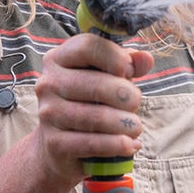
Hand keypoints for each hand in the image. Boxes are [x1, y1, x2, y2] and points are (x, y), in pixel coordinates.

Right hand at [32, 32, 155, 181]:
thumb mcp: (109, 78)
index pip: (88, 46)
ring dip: (126, 124)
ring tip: (135, 127)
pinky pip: (93, 143)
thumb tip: (145, 58)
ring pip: (97, 117)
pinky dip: (118, 145)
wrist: (60, 146)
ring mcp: (48, 114)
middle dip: (128, 96)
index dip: (116, 58)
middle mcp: (48, 83)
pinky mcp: (54, 143)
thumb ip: (128, 64)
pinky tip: (130, 144)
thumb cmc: (89, 103)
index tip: (129, 71)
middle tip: (135, 104)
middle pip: (97, 84)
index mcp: (58, 59)